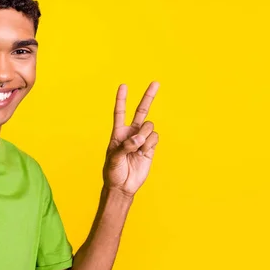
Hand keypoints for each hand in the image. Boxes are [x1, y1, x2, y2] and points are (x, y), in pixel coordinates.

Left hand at [103, 82, 159, 196]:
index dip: (121, 99)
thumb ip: (125, 146)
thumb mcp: (114, 158)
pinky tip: (144, 153)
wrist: (123, 186)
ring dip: (144, 136)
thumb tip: (139, 138)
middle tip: (156, 82)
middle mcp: (131, 133)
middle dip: (148, 96)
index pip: (120, 112)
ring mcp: (142, 140)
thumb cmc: (113, 172)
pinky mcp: (150, 148)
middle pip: (141, 111)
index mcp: (118, 133)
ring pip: (149, 127)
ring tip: (137, 149)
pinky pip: (155, 138)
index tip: (123, 86)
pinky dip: (150, 144)